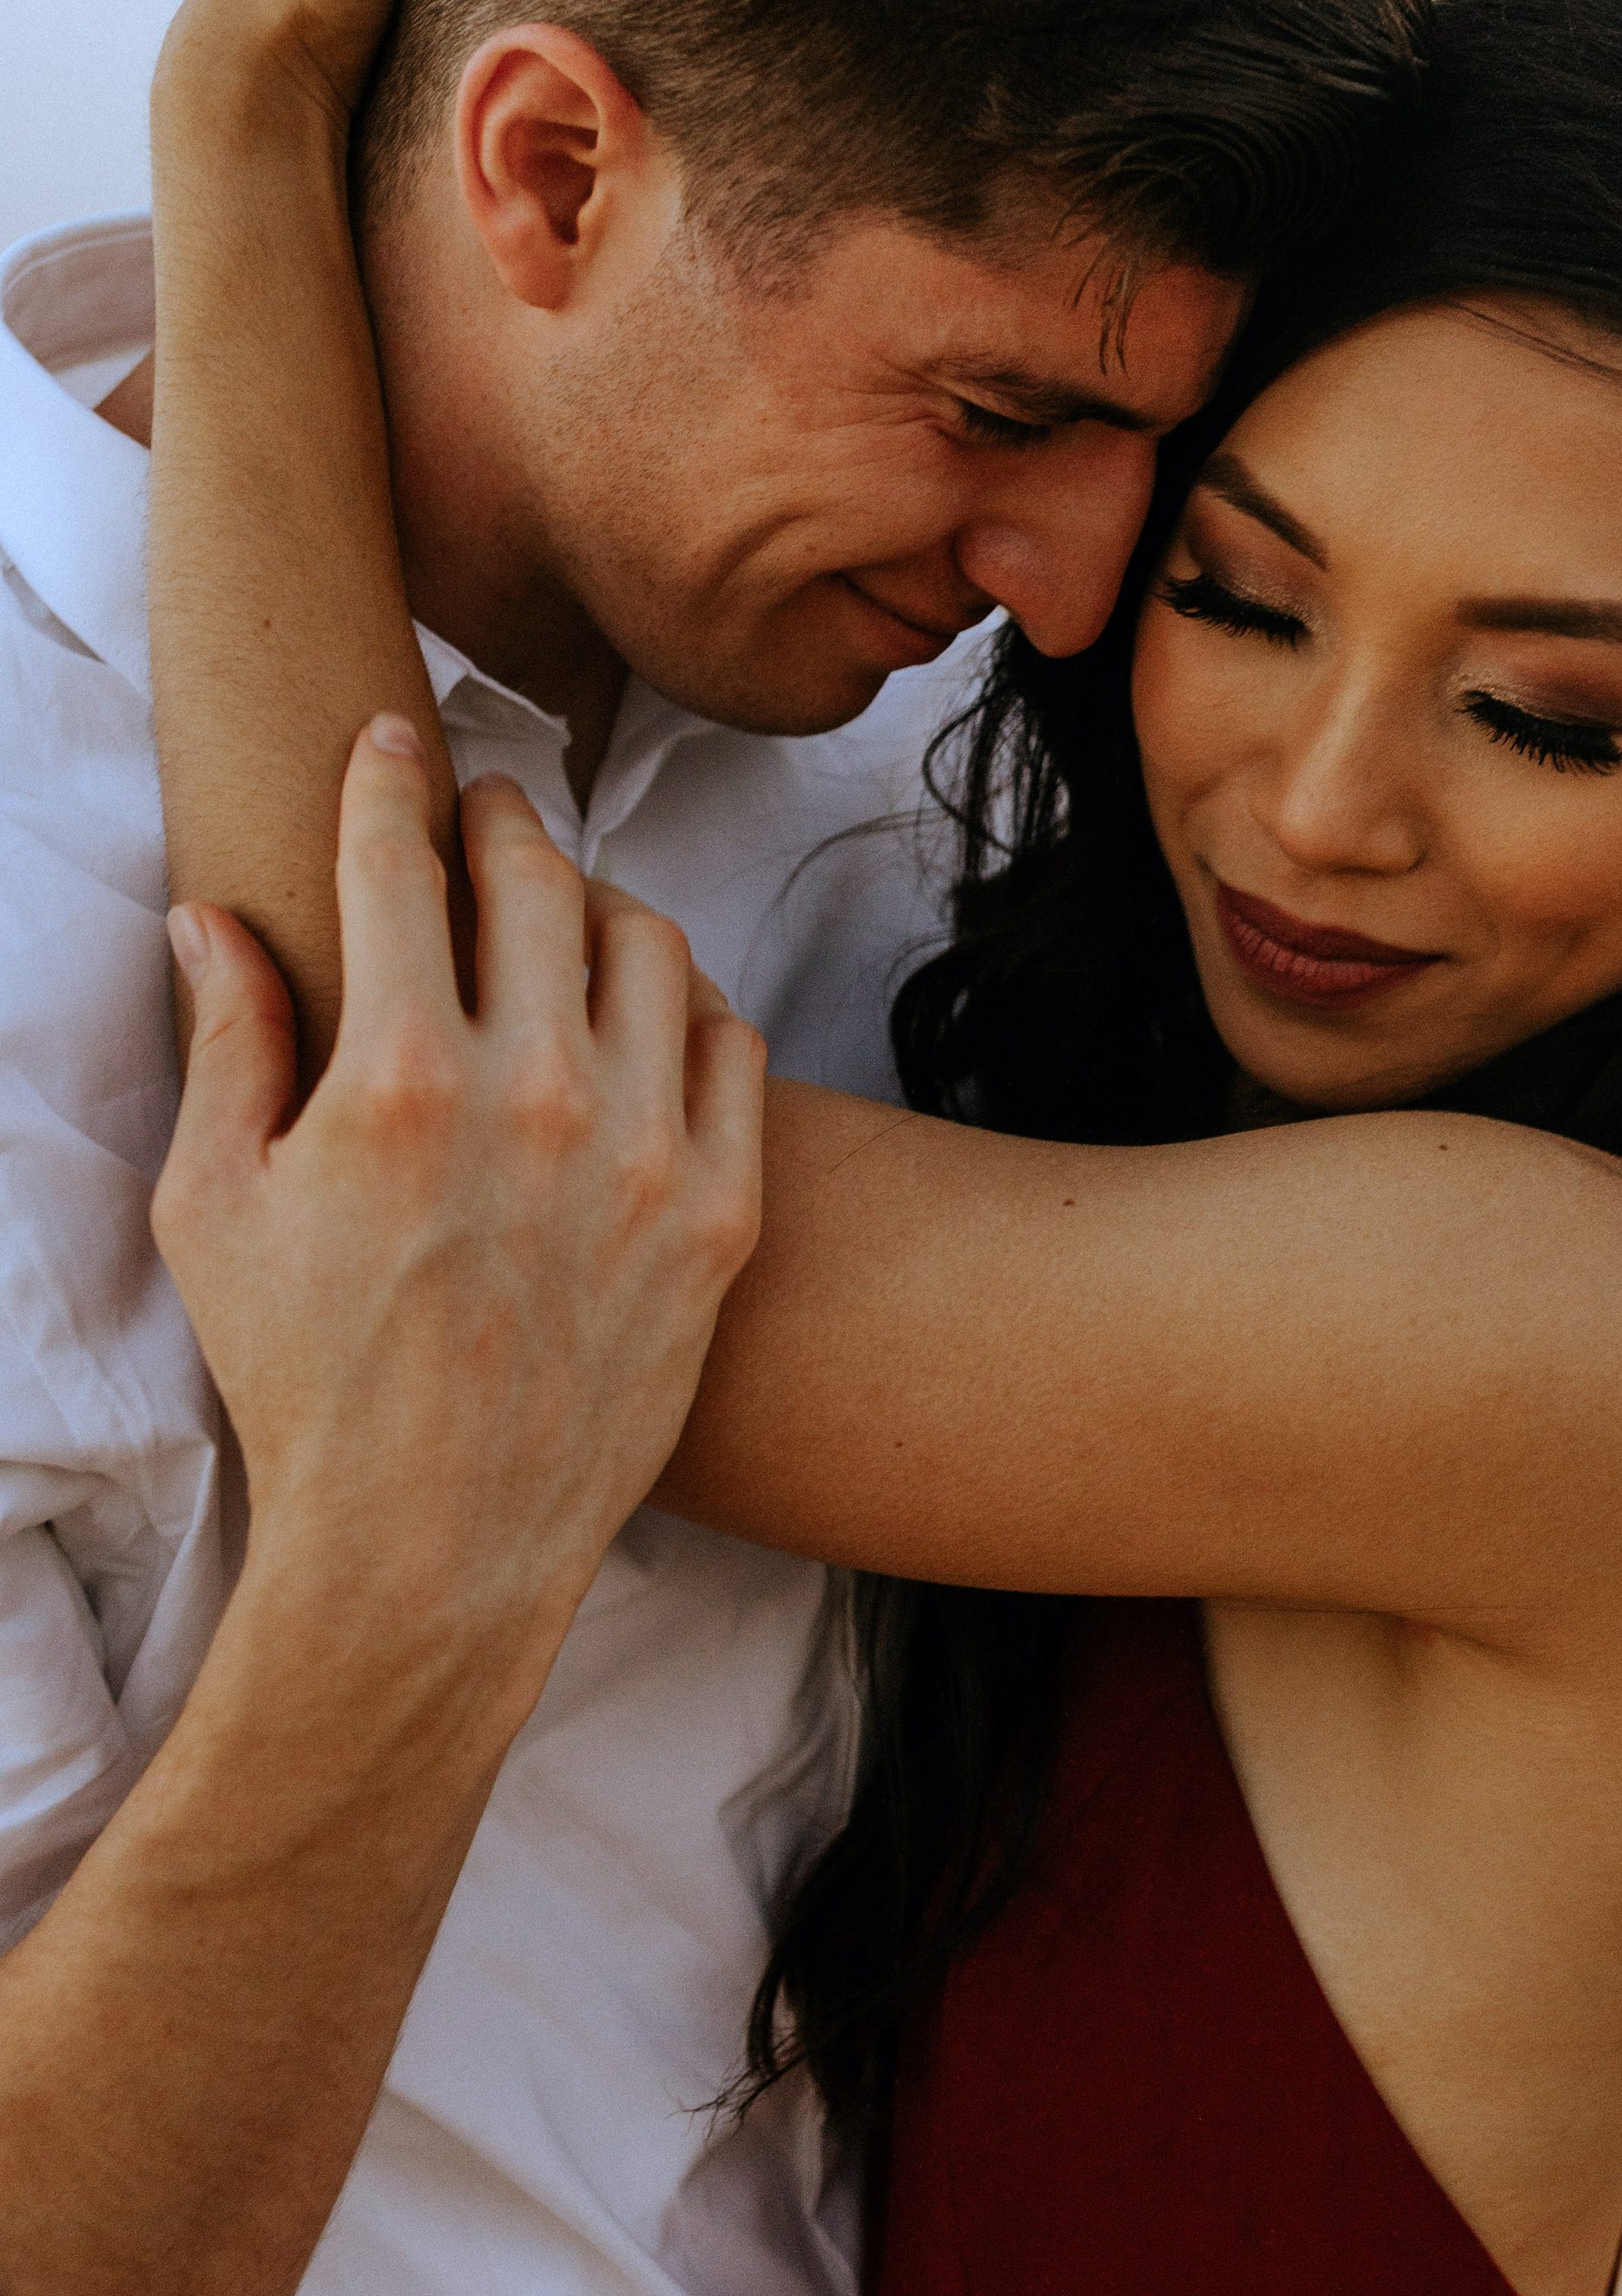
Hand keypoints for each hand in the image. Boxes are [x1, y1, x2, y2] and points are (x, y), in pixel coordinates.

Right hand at [152, 724, 764, 1682]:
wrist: (434, 1551)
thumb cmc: (304, 1385)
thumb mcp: (216, 1209)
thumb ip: (226, 1044)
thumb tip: (212, 918)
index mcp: (398, 1078)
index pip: (397, 864)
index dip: (386, 783)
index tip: (389, 744)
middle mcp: (537, 1094)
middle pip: (538, 878)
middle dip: (499, 819)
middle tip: (481, 813)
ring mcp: (645, 1153)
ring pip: (652, 945)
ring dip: (600, 907)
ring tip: (563, 916)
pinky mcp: (720, 1215)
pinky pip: (734, 1045)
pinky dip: (689, 1008)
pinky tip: (645, 1018)